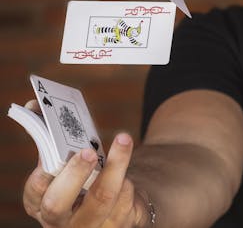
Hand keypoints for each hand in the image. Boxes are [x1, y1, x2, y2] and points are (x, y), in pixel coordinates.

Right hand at [21, 100, 149, 226]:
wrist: (120, 202)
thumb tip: (35, 107)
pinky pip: (124, 201)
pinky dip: (128, 180)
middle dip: (72, 174)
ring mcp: (90, 227)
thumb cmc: (88, 177)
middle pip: (58, 203)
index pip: (35, 193)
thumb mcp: (71, 164)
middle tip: (87, 151)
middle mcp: (62, 221)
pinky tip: (127, 172)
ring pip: (101, 198)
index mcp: (42, 205)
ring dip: (115, 164)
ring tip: (123, 139)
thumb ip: (56, 141)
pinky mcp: (118, 226)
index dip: (41, 175)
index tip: (52, 154)